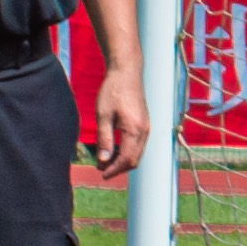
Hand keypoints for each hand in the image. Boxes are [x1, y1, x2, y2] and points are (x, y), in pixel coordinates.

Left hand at [89, 68, 152, 185]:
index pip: (127, 159)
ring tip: (104, 160)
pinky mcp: (144, 123)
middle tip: (100, 168)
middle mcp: (144, 130)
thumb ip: (104, 139)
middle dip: (118, 168)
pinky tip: (114, 148)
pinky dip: (127, 151)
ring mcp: (146, 127)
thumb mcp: (103, 115)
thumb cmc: (113, 91)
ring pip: (137, 153)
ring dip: (122, 160)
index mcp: (135, 129)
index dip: (114, 170)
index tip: (101, 173)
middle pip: (134, 159)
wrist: (126, 72)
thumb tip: (103, 161)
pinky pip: (138, 145)